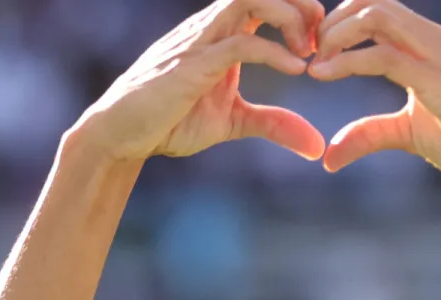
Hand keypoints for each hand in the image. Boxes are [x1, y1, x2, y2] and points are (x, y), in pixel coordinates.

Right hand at [73, 0, 327, 162]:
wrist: (120, 134)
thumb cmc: (169, 121)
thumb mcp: (233, 122)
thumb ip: (273, 124)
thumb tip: (315, 145)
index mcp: (222, 32)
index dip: (299, 10)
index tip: (319, 44)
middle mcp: (211, 26)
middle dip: (300, 3)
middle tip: (320, 40)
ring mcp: (200, 40)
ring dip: (288, 16)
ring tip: (308, 50)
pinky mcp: (192, 64)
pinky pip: (240, 43)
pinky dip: (275, 51)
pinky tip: (297, 69)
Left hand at [307, 0, 440, 186]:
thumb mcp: (409, 134)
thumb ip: (370, 135)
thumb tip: (329, 156)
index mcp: (424, 42)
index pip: (374, 7)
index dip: (336, 22)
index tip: (313, 53)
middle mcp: (430, 38)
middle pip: (370, 0)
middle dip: (329, 21)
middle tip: (305, 53)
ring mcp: (436, 54)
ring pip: (374, 15)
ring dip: (334, 34)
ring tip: (313, 62)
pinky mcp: (438, 80)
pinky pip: (383, 56)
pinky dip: (345, 61)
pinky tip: (322, 74)